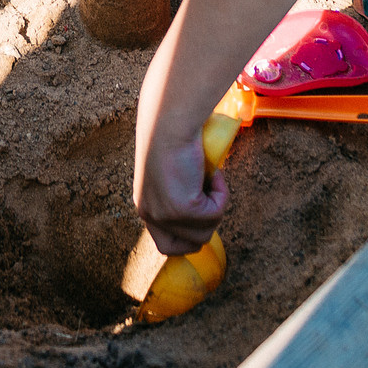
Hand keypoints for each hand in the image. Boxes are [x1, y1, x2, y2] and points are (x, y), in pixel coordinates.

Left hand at [134, 123, 229, 255]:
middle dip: (205, 225)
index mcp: (145, 207)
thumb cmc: (173, 138)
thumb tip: (203, 205)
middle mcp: (150, 215)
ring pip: (206, 233)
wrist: (170, 121)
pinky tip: (212, 173)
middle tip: (208, 195)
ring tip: (208, 178)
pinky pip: (216, 213)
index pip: (167, 245)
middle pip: (188, 246)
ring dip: (215, 206)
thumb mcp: (173, 174)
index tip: (201, 216)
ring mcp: (165, 215)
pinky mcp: (183, 209)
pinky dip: (221, 193)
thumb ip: (180, 194)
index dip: (188, 237)